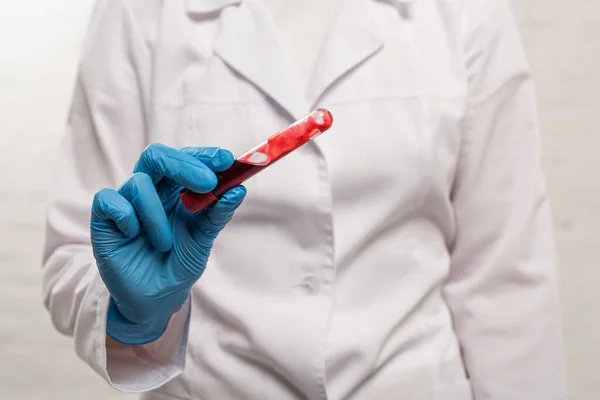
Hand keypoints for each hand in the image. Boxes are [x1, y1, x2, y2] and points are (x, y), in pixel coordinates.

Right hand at [90, 144, 245, 344]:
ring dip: (156, 214)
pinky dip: (126, 216)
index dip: (204, 156)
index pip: (187, 159)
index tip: (226, 160)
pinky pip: (110, 200)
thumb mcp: (202, 240)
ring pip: (138, 182)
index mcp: (176, 190)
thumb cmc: (179, 264)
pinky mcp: (104, 218)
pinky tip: (133, 235)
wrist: (155, 299)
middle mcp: (152, 191)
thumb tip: (239, 190)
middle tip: (208, 182)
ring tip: (165, 243)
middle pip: (158, 156)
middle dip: (184, 165)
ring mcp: (127, 202)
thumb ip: (217, 214)